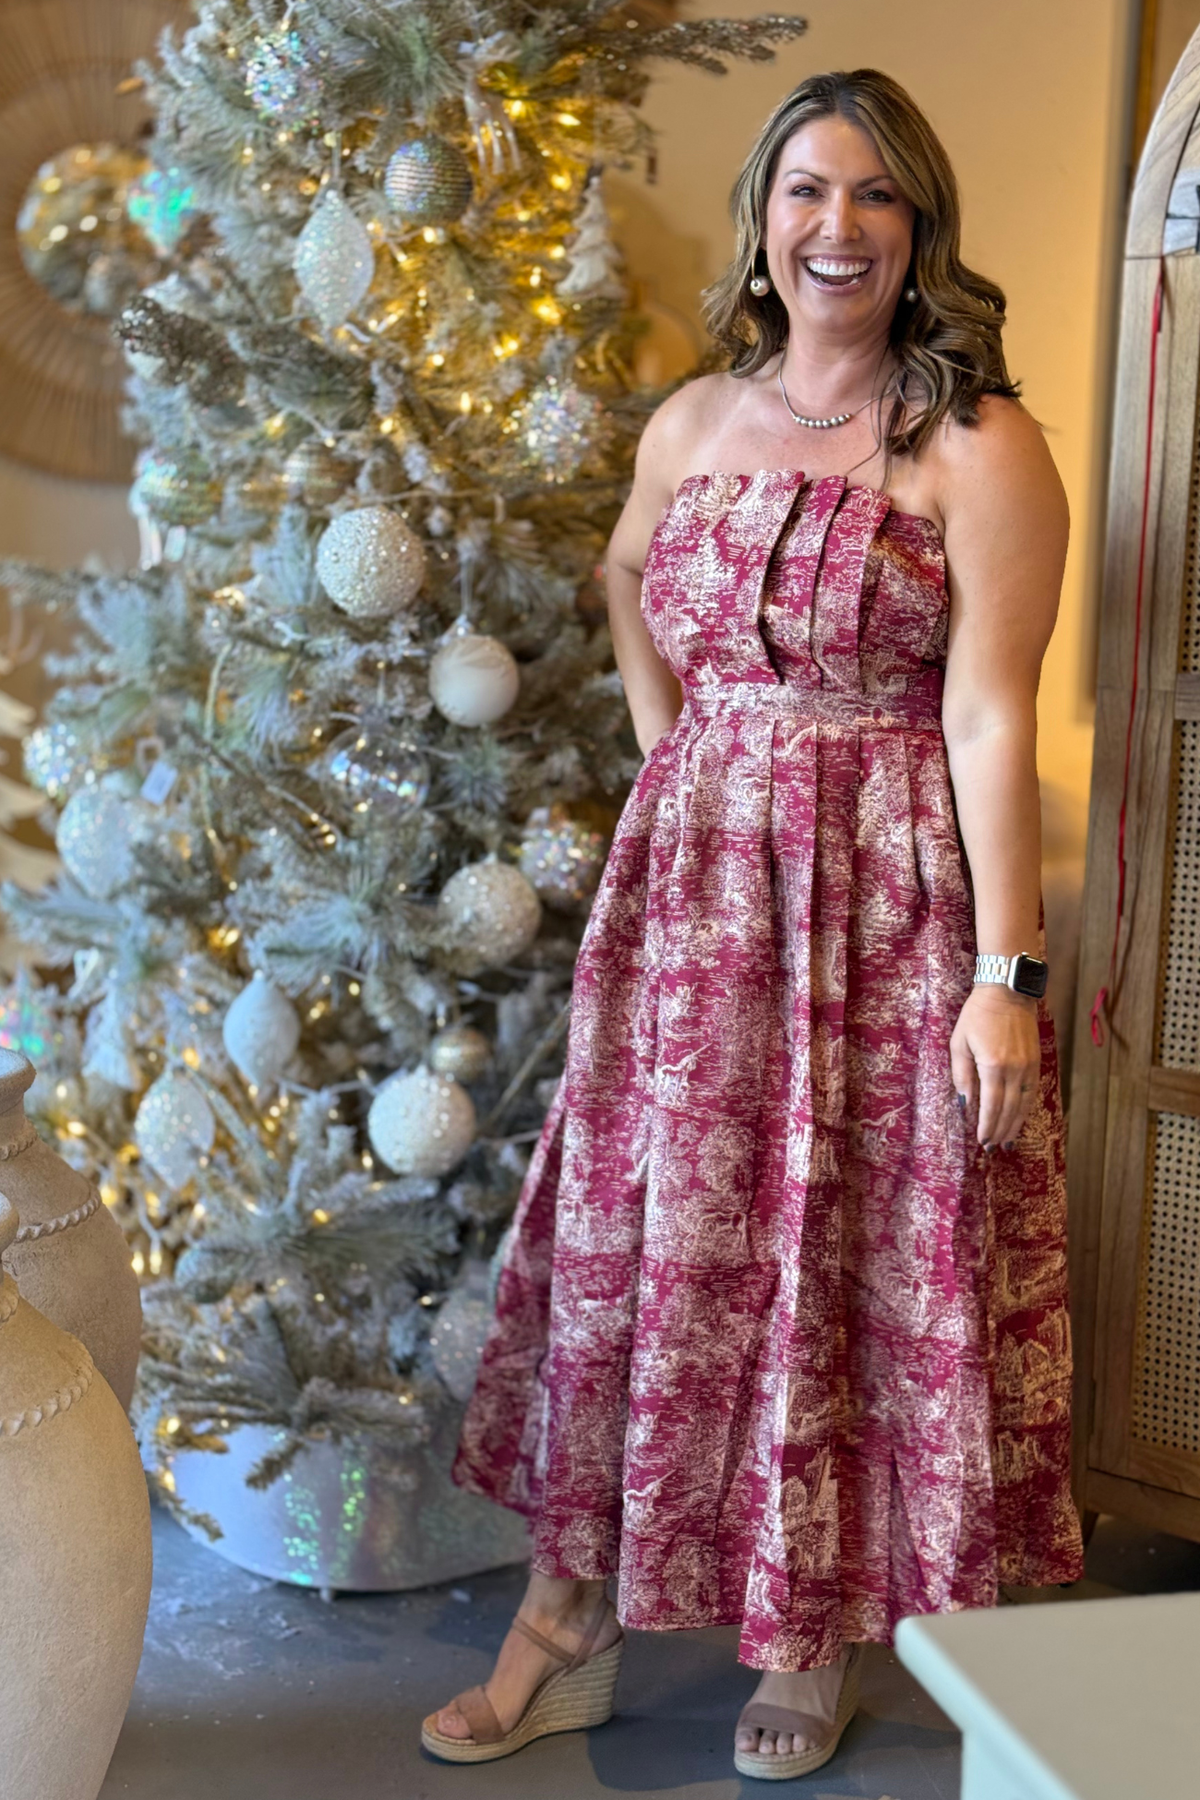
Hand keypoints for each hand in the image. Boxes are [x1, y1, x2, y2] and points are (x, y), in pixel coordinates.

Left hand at [949, 984, 1039, 1149]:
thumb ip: (961, 1074)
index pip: (991, 1106)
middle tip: (993, 1148)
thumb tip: (965, 1102)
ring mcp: (1029, 1066)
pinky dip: (1026, 1109)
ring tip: (1008, 1142)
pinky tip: (1020, 1119)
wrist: (1008, 992)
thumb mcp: (959, 1043)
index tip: (982, 1141)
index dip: (987, 1126)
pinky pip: (1032, 1092)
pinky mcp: (1036, 1062)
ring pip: (1024, 1105)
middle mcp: (1015, 1070)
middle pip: (1009, 1110)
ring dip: (1015, 1125)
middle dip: (1000, 1131)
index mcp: (993, 1066)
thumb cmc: (977, 1015)